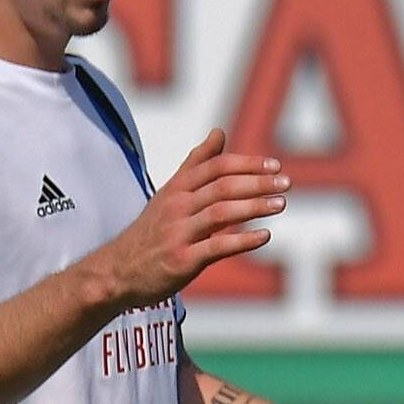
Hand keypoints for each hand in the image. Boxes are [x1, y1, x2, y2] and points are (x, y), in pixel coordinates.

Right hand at [93, 129, 285, 308]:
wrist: (118, 271)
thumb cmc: (152, 231)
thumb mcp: (170, 192)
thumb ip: (196, 163)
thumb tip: (220, 132)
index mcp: (176, 188)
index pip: (214, 167)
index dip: (246, 164)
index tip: (274, 165)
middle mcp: (177, 206)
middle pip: (221, 187)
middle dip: (256, 182)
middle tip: (286, 182)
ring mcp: (178, 233)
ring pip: (220, 213)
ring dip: (254, 207)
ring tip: (281, 204)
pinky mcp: (182, 260)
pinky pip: (216, 247)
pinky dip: (242, 240)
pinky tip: (265, 236)